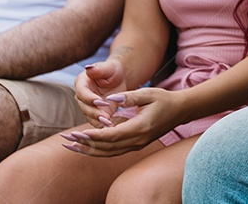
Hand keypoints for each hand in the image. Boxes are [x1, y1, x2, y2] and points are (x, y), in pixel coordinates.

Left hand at [60, 87, 180, 156]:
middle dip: (85, 145)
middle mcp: (137, 141)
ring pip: (108, 153)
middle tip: (66, 140)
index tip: (77, 133)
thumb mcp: (148, 93)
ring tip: (70, 147)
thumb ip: (129, 97)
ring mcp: (137, 145)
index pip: (112, 136)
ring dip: (88, 150)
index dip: (93, 136)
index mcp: (140, 128)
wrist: (180, 111)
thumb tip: (110, 99)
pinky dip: (98, 150)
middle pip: (107, 148)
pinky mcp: (136, 145)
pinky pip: (113, 151)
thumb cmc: (165, 99)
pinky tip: (86, 146)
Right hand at [73, 60, 127, 127]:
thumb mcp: (108, 67)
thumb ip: (99, 69)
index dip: (90, 98)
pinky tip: (110, 127)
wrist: (118, 79)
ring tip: (108, 124)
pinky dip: (102, 126)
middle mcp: (82, 96)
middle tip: (105, 117)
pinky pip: (96, 122)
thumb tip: (88, 68)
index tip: (100, 102)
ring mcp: (87, 106)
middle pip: (84, 107)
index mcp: (81, 83)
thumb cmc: (112, 70)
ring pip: (90, 116)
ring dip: (98, 121)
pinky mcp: (95, 114)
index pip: (82, 92)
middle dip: (94, 112)